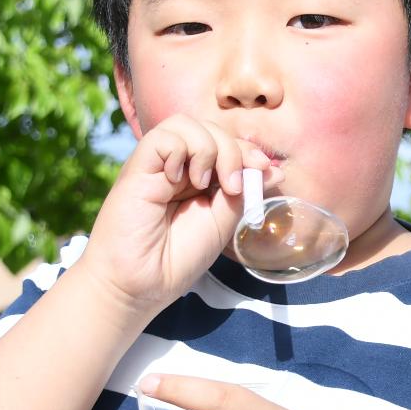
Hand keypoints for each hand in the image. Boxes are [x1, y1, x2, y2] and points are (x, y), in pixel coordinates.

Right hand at [78, 114, 276, 314]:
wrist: (139, 284)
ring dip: (208, 148)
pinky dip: (179, 150)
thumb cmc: (177, 258)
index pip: (225, 144)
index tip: (265, 169)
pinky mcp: (137, 168)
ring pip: (186, 124)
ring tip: (204, 184)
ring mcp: (156, 166)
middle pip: (210, 129)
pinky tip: (177, 179)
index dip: (246, 150)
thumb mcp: (222, 222)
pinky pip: (162, 136)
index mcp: (196, 178)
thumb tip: (274, 169)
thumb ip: (242, 192)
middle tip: (233, 187)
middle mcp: (176, 167)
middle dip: (233, 150)